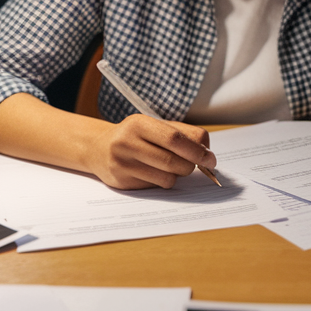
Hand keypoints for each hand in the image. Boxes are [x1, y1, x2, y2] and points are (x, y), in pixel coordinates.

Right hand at [88, 114, 216, 189]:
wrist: (100, 149)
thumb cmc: (137, 137)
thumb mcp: (156, 126)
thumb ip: (184, 134)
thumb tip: (208, 153)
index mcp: (139, 123)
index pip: (175, 139)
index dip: (197, 150)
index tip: (210, 158)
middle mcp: (127, 143)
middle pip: (174, 162)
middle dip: (191, 166)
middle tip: (195, 165)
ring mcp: (123, 164)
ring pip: (168, 178)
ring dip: (178, 175)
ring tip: (170, 166)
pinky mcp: (123, 182)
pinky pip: (156, 187)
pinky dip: (164, 181)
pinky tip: (154, 173)